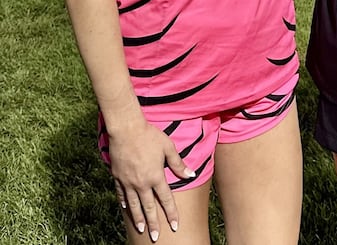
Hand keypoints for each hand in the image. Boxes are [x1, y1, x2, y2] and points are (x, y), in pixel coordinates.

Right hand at [108, 120, 195, 240]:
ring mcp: (128, 182)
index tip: (175, 226)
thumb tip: (191, 174)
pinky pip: (121, 194)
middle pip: (149, 207)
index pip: (166, 199)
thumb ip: (178, 164)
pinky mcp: (118, 177)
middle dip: (153, 223)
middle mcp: (142, 183)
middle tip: (155, 237)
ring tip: (141, 229)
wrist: (127, 130)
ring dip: (138, 218)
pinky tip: (127, 209)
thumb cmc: (150, 136)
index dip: (171, 213)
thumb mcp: (168, 148)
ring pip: (134, 205)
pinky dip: (124, 203)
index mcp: (156, 176)